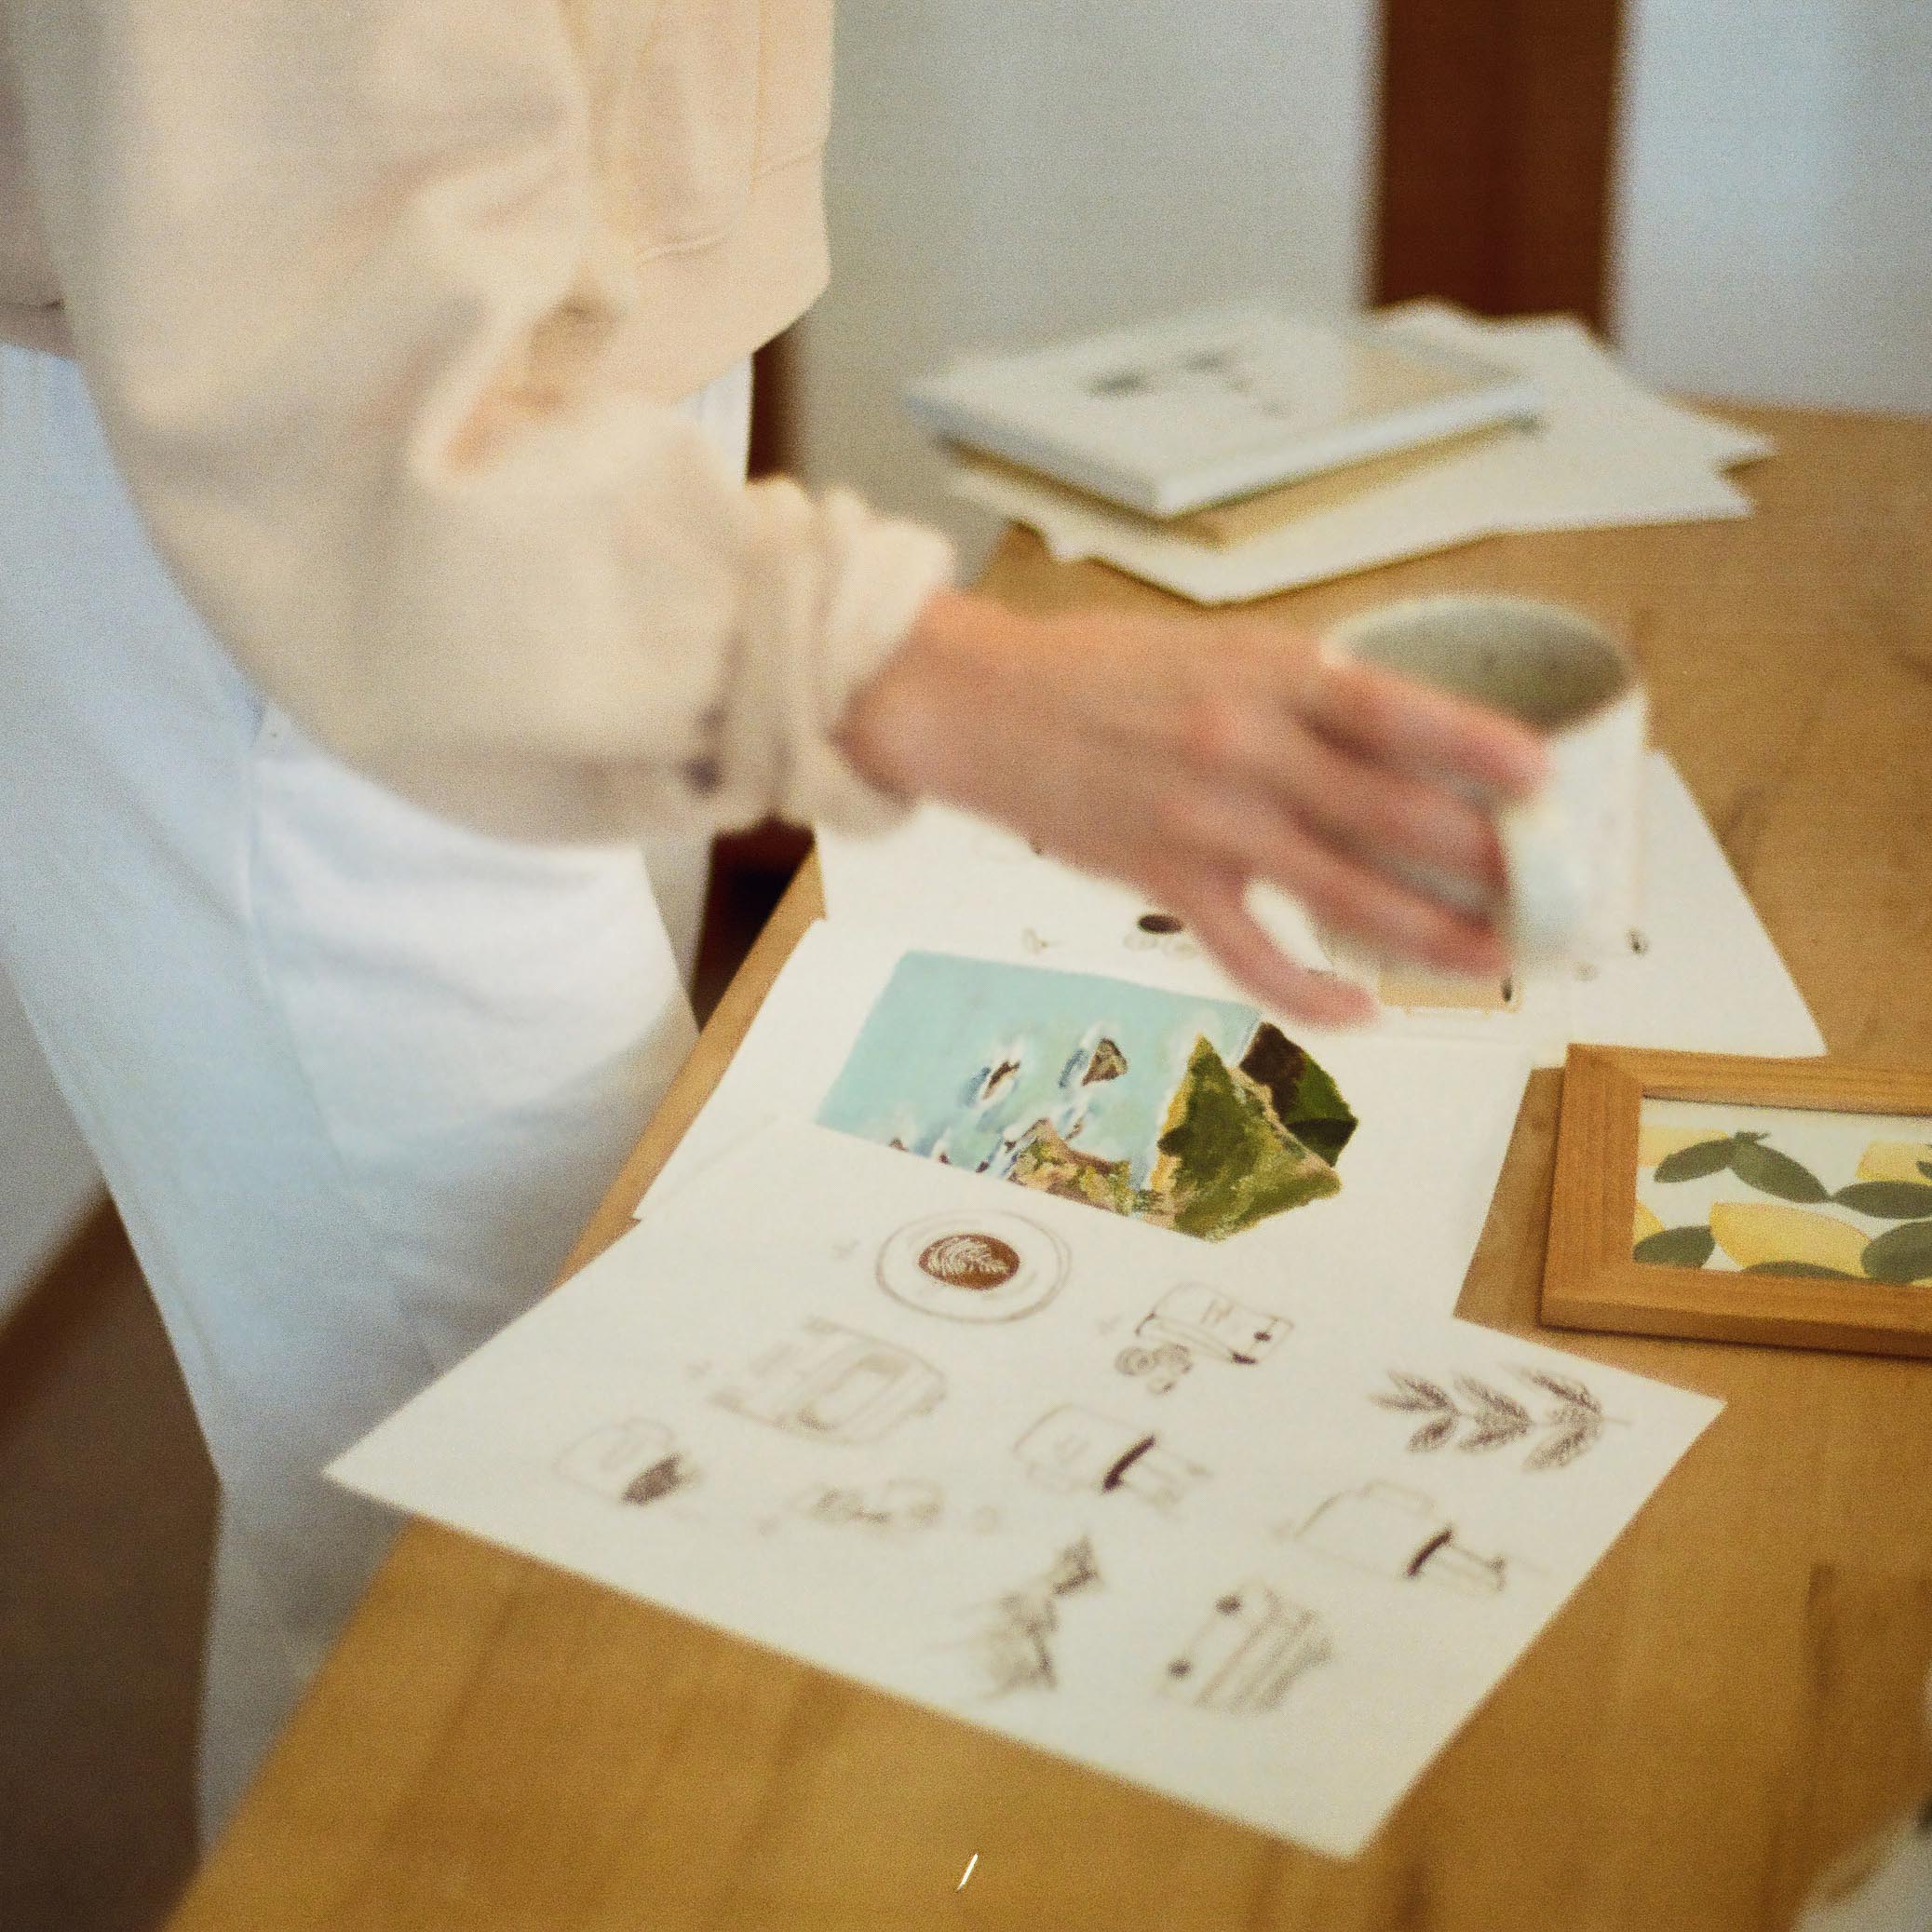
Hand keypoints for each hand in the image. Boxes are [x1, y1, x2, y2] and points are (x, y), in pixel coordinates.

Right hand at [838, 588, 1548, 1023]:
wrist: (981, 705)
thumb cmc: (1101, 671)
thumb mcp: (1216, 647)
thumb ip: (1305, 688)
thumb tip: (1403, 733)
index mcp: (1268, 673)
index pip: (1396, 712)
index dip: (1478, 749)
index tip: (1543, 779)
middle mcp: (1247, 747)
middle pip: (1392, 816)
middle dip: (1480, 861)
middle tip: (1540, 888)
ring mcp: (1207, 822)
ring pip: (1344, 894)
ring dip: (1429, 935)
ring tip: (1488, 959)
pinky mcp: (1165, 881)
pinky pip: (1252, 956)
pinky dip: (1311, 993)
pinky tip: (1360, 1009)